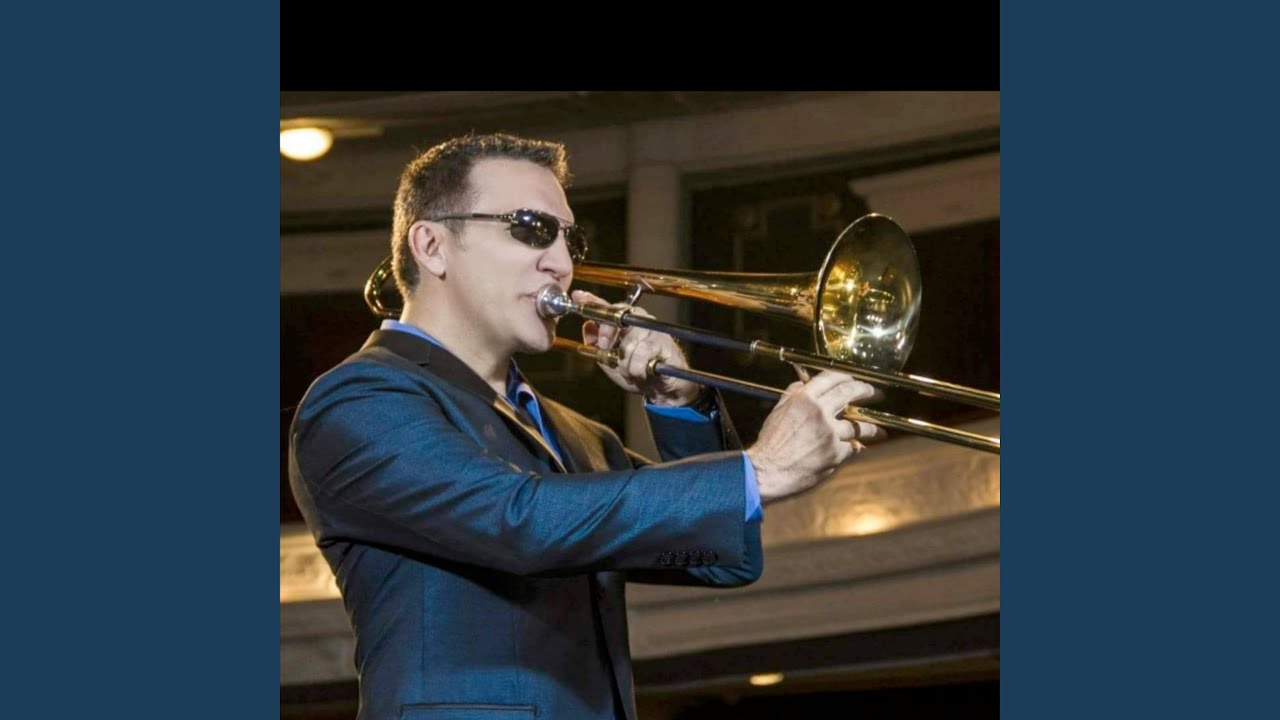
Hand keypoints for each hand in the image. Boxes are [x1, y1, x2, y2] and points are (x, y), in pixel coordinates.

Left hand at [574, 289, 700, 406]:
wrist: (661, 388)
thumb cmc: (637, 371)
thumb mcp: (610, 360)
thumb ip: (597, 344)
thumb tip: (587, 327)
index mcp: (626, 322)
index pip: (608, 308)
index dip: (592, 301)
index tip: (578, 297)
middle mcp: (639, 320)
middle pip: (615, 320)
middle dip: (607, 337)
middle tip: (607, 350)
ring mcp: (652, 329)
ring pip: (628, 344)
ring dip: (626, 364)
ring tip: (633, 369)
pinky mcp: (663, 342)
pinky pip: (641, 355)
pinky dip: (637, 369)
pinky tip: (644, 371)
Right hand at [746, 370, 883, 502]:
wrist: (767, 471)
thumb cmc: (770, 443)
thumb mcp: (778, 411)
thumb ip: (792, 395)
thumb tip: (804, 383)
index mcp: (804, 399)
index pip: (831, 378)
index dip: (846, 377)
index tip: (854, 380)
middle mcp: (820, 412)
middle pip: (849, 394)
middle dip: (865, 391)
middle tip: (873, 393)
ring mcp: (830, 433)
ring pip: (858, 425)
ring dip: (869, 427)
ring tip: (877, 430)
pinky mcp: (835, 453)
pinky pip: (852, 448)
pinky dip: (855, 448)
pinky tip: (859, 448)